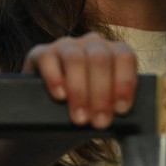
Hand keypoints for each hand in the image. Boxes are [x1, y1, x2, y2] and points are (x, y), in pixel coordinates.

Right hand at [22, 32, 137, 128]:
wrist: (49, 115)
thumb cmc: (85, 109)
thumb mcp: (103, 106)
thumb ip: (113, 104)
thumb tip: (119, 113)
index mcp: (113, 52)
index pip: (125, 57)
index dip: (124, 82)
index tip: (121, 109)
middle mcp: (91, 43)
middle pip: (100, 59)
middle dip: (101, 93)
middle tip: (99, 121)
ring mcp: (66, 45)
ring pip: (76, 59)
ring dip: (80, 90)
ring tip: (80, 117)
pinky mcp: (41, 53)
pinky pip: (48, 58)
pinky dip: (55, 78)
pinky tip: (60, 96)